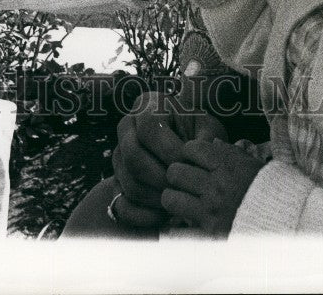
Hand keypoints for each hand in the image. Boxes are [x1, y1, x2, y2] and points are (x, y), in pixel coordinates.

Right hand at [111, 93, 226, 228]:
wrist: (189, 152)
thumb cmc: (199, 136)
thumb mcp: (206, 128)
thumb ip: (205, 137)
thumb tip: (202, 150)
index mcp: (147, 107)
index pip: (148, 129)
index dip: (169, 150)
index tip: (188, 163)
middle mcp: (126, 128)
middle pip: (133, 157)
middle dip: (162, 176)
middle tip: (183, 186)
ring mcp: (118, 157)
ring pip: (130, 183)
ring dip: (156, 197)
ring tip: (178, 199)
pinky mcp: (116, 183)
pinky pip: (122, 206)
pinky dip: (144, 215)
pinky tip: (165, 215)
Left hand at [162, 138, 262, 235]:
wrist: (283, 219)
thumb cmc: (266, 188)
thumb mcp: (250, 163)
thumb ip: (229, 152)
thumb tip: (212, 142)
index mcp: (226, 164)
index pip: (191, 148)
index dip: (187, 152)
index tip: (191, 159)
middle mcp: (215, 185)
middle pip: (175, 172)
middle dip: (176, 174)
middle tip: (182, 180)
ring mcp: (210, 210)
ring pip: (170, 199)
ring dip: (173, 199)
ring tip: (180, 200)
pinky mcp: (209, 233)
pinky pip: (178, 230)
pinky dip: (176, 229)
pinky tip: (181, 225)